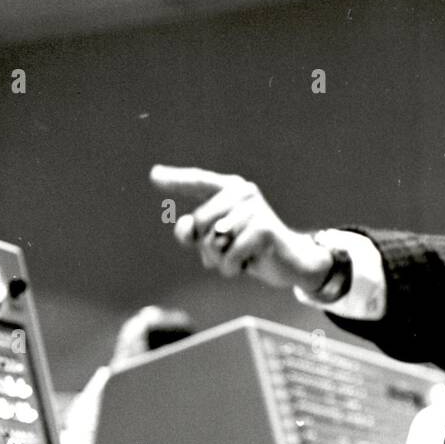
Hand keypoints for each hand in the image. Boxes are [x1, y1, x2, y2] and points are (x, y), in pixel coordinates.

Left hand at [150, 165, 332, 292]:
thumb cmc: (251, 249)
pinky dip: (234, 267)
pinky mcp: (263, 228)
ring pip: (213, 242)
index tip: (154, 175)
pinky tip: (250, 263)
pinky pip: (230, 255)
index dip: (176, 180)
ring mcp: (254, 208)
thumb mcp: (219, 241)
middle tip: (229, 252)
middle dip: (207, 247)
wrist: (290, 262)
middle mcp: (242, 192)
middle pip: (198, 223)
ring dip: (222, 261)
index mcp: (231, 190)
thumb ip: (196, 233)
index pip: (198, 182)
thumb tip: (185, 227)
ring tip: (242, 257)